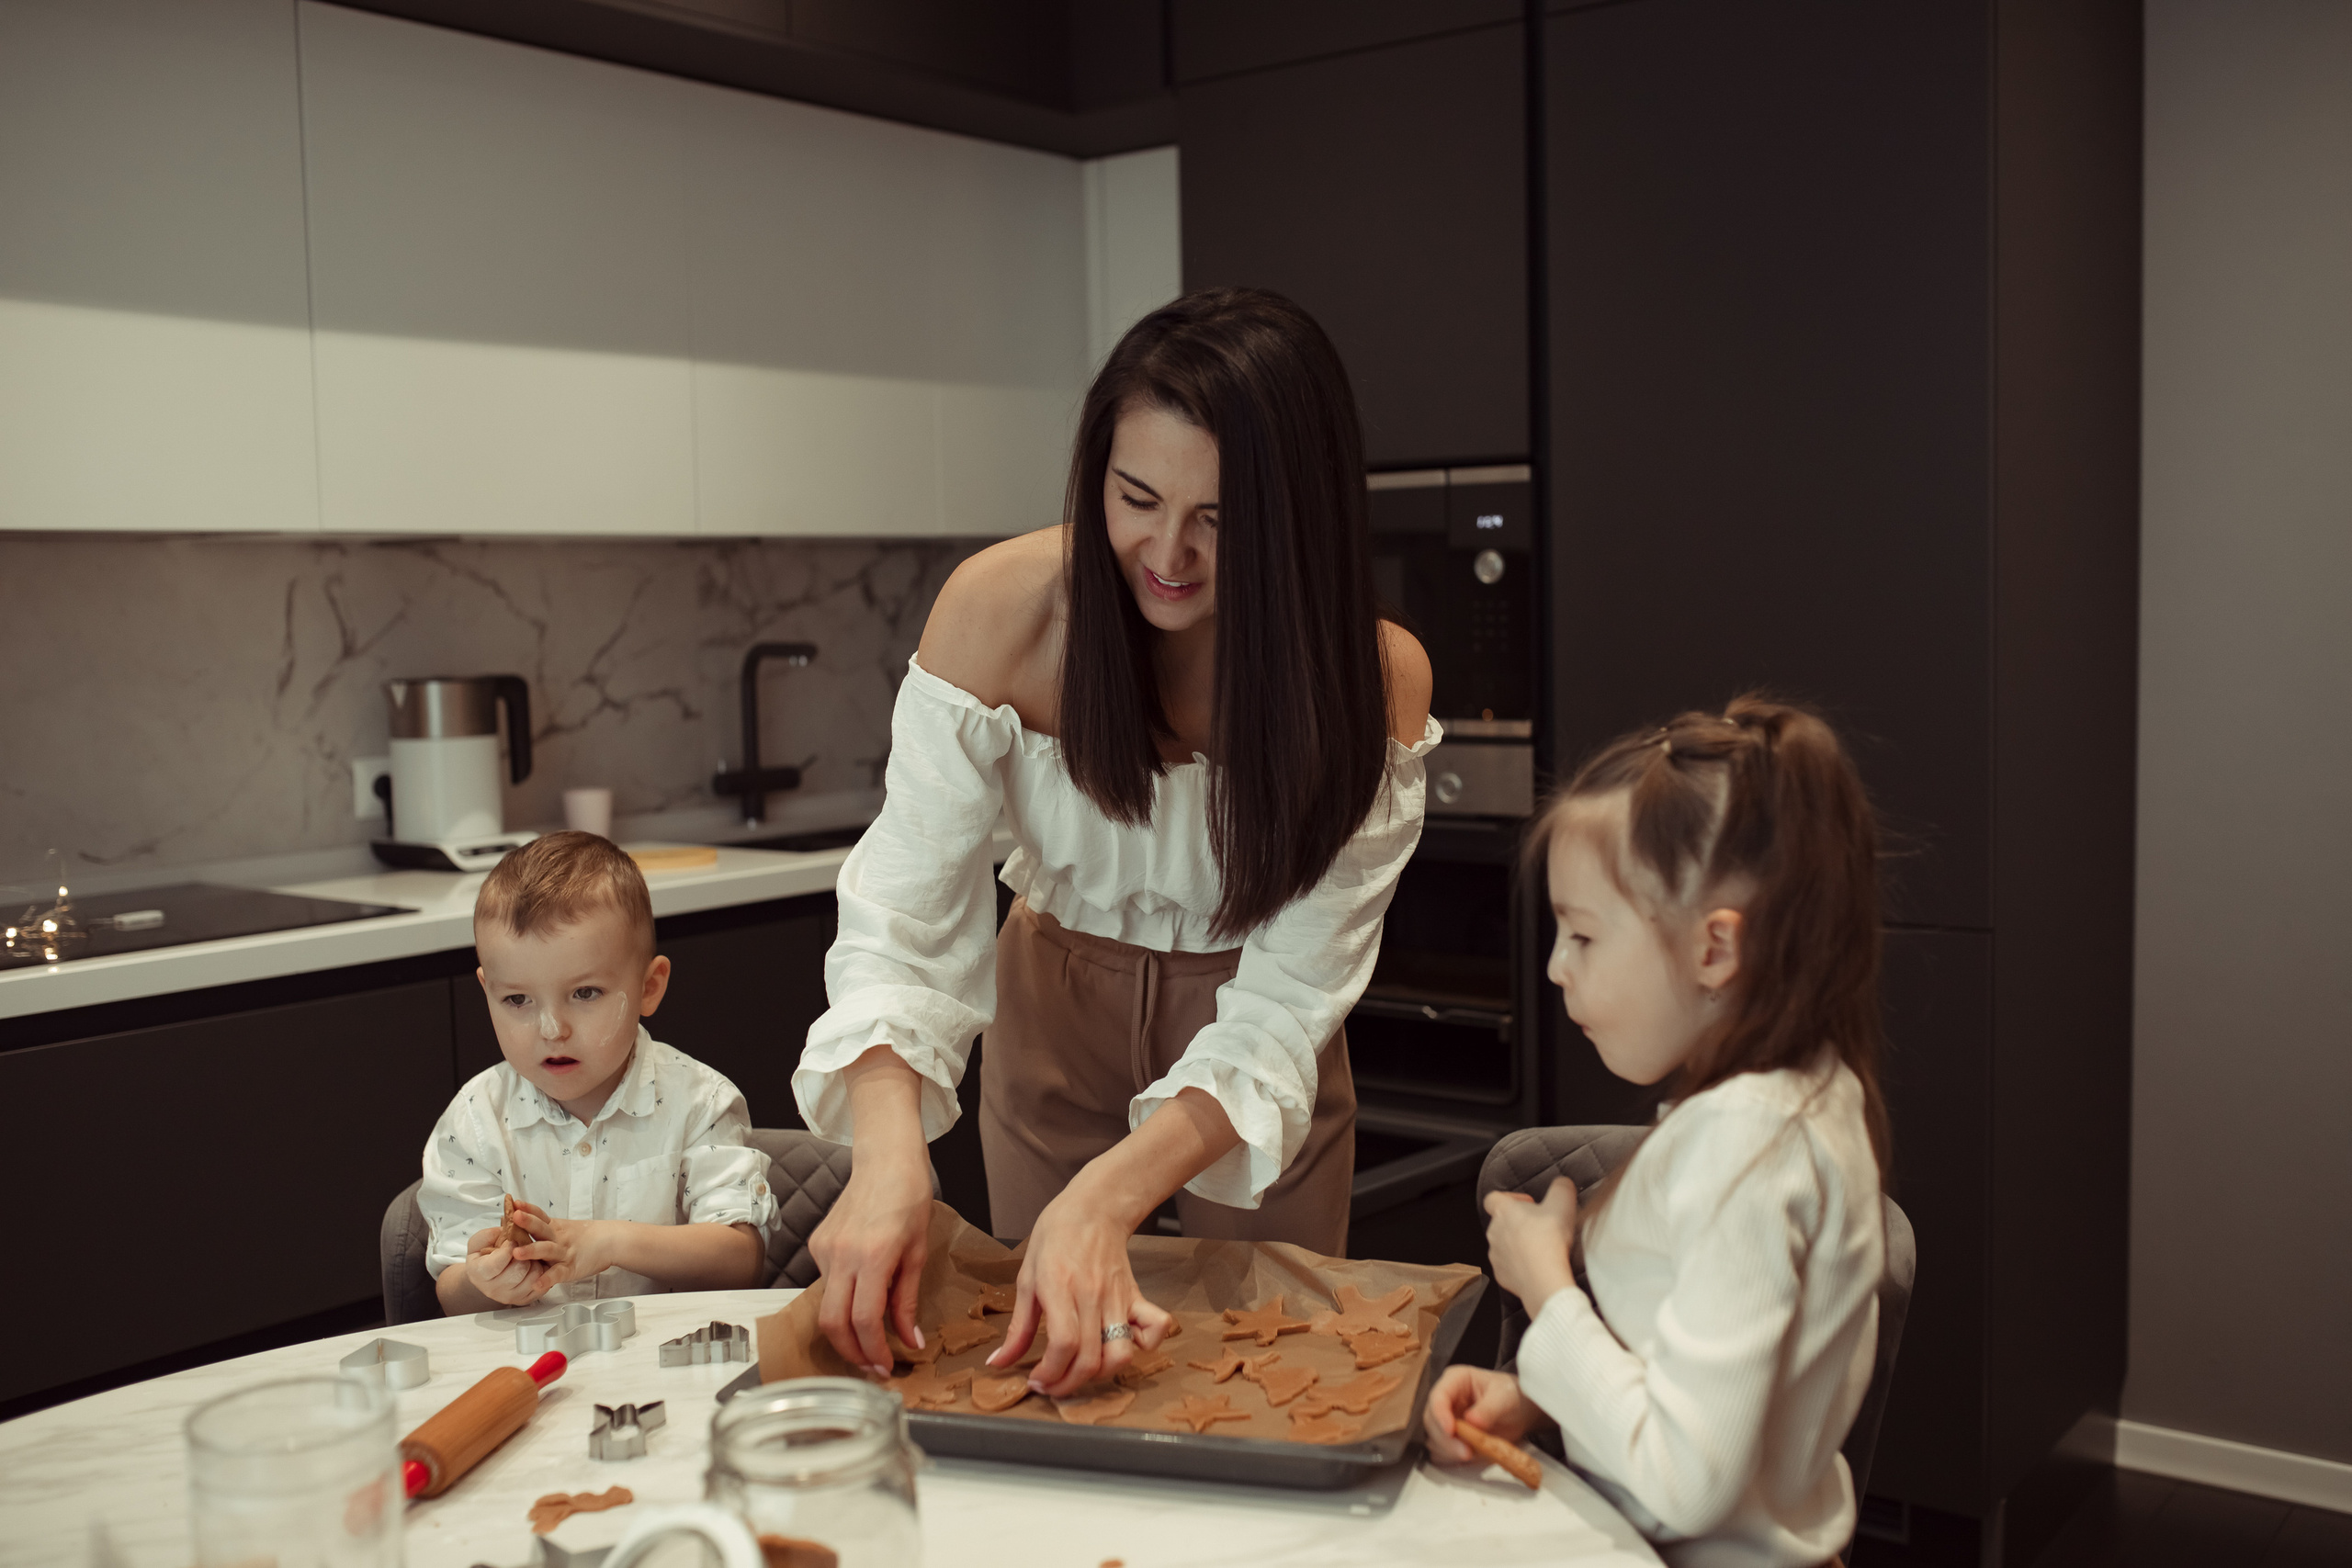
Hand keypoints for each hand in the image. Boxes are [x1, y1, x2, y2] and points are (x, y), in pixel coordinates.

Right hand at [463, 1215, 551, 1305]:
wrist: (488, 1274)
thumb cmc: (485, 1256)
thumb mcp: (479, 1241)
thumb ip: (487, 1235)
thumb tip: (504, 1232)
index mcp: (479, 1274)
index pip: (496, 1265)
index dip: (508, 1249)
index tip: (512, 1241)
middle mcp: (493, 1289)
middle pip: (518, 1272)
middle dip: (524, 1255)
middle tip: (522, 1248)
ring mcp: (509, 1297)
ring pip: (533, 1278)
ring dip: (535, 1262)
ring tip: (529, 1257)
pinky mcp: (524, 1299)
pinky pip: (541, 1286)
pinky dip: (542, 1273)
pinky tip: (534, 1265)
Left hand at [510, 1205, 610, 1286]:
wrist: (610, 1242)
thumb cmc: (585, 1236)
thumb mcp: (563, 1227)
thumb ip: (543, 1225)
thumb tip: (519, 1218)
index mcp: (554, 1228)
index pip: (540, 1215)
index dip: (528, 1209)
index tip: (515, 1203)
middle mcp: (557, 1239)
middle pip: (541, 1228)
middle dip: (528, 1222)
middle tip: (515, 1216)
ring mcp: (563, 1253)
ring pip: (547, 1250)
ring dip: (532, 1250)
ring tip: (517, 1253)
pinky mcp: (570, 1269)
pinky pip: (557, 1274)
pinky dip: (547, 1279)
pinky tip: (537, 1284)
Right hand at [809, 1150, 933, 1375]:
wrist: (885, 1161)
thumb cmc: (910, 1200)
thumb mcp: (918, 1253)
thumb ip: (907, 1300)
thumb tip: (910, 1340)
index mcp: (872, 1256)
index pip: (863, 1320)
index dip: (873, 1351)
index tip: (886, 1366)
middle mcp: (841, 1255)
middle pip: (832, 1323)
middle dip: (851, 1353)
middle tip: (872, 1366)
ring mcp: (824, 1249)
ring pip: (826, 1306)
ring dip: (846, 1329)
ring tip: (870, 1338)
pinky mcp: (817, 1244)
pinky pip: (826, 1284)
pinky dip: (843, 1299)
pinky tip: (861, 1293)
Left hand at [987, 1180, 1172, 1396]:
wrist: (1093, 1208)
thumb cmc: (1055, 1238)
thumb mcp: (1026, 1278)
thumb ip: (1017, 1327)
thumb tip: (999, 1362)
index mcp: (1060, 1288)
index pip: (1063, 1344)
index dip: (1050, 1373)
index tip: (1037, 1381)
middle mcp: (1092, 1296)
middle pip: (1090, 1359)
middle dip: (1069, 1385)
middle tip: (1053, 1386)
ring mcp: (1118, 1297)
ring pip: (1121, 1353)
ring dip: (1102, 1375)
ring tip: (1082, 1373)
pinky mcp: (1136, 1296)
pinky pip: (1155, 1328)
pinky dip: (1145, 1346)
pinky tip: (1121, 1348)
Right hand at [1423, 1365, 1544, 1463]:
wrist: (1520, 1411)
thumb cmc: (1511, 1395)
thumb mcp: (1504, 1397)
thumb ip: (1488, 1408)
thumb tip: (1471, 1421)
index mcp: (1455, 1380)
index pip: (1438, 1397)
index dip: (1440, 1414)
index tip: (1451, 1430)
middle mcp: (1446, 1400)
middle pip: (1431, 1421)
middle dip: (1445, 1439)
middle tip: (1466, 1452)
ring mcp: (1446, 1420)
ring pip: (1433, 1439)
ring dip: (1449, 1451)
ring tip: (1472, 1455)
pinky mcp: (1450, 1439)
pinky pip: (1442, 1453)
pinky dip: (1452, 1459)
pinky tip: (1469, 1458)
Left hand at [1482, 1178, 1579, 1312]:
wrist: (1544, 1279)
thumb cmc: (1550, 1241)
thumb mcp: (1563, 1202)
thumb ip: (1561, 1186)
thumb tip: (1561, 1183)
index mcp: (1504, 1211)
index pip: (1493, 1197)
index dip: (1511, 1198)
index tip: (1529, 1204)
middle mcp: (1494, 1232)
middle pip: (1502, 1222)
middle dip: (1520, 1222)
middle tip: (1541, 1227)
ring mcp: (1496, 1255)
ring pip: (1504, 1244)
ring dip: (1520, 1244)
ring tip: (1542, 1248)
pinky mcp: (1501, 1274)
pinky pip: (1508, 1266)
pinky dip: (1520, 1265)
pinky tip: (1537, 1265)